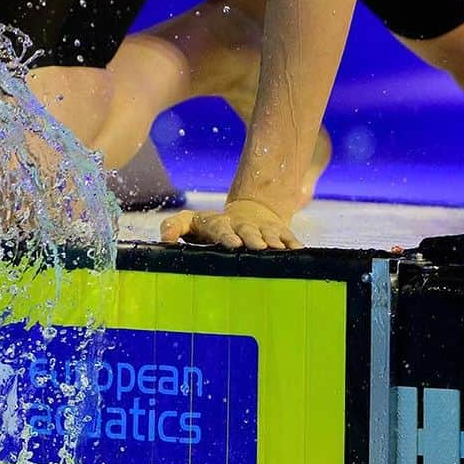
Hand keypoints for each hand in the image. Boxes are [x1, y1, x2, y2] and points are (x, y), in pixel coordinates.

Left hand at [160, 198, 301, 250]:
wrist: (249, 213)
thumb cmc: (211, 226)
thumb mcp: (190, 223)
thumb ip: (173, 226)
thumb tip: (164, 240)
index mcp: (218, 223)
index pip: (220, 228)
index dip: (226, 235)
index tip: (232, 245)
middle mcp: (241, 224)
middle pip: (247, 230)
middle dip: (252, 238)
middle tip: (258, 247)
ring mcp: (261, 228)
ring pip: (268, 233)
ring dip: (274, 241)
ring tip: (278, 249)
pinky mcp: (278, 232)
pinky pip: (287, 237)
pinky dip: (293, 243)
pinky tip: (299, 251)